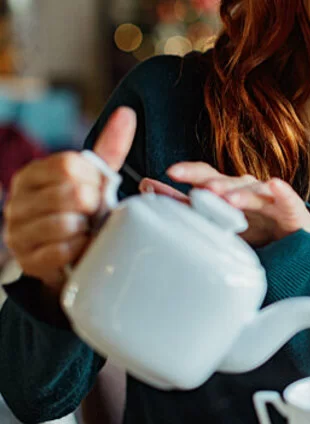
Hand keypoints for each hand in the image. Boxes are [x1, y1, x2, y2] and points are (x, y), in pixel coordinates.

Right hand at [2, 107, 136, 293]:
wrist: (67, 256)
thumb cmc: (81, 212)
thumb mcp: (93, 179)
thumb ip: (109, 148)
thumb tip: (127, 113)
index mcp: (32, 175)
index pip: (69, 165)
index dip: (93, 179)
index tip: (96, 190)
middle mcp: (17, 200)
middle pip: (73, 193)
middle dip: (94, 206)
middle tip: (94, 214)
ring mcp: (18, 231)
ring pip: (67, 223)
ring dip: (87, 229)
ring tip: (86, 230)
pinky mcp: (28, 259)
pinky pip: (63, 251)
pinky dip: (80, 250)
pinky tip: (80, 247)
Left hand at [139, 162, 309, 246]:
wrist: (300, 246)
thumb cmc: (256, 231)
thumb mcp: (220, 223)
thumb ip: (187, 207)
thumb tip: (146, 186)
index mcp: (228, 191)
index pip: (206, 176)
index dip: (189, 173)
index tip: (167, 174)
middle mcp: (248, 189)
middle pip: (228, 180)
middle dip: (211, 181)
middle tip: (196, 186)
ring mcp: (271, 199)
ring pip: (254, 190)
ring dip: (240, 192)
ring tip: (227, 198)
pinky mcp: (293, 211)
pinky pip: (289, 200)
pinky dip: (283, 191)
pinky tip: (275, 184)